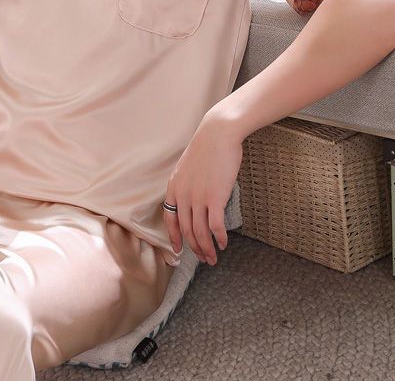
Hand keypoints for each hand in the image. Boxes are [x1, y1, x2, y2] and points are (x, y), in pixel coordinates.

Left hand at [164, 110, 243, 265]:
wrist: (217, 134)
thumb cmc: (206, 148)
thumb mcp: (188, 168)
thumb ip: (187, 185)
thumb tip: (194, 200)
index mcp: (174, 188)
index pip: (170, 219)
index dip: (174, 237)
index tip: (179, 251)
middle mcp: (182, 195)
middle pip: (186, 230)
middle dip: (195, 248)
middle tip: (203, 258)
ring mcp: (198, 198)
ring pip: (200, 232)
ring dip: (207, 248)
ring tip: (214, 257)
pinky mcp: (214, 198)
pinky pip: (215, 227)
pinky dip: (219, 238)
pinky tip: (224, 244)